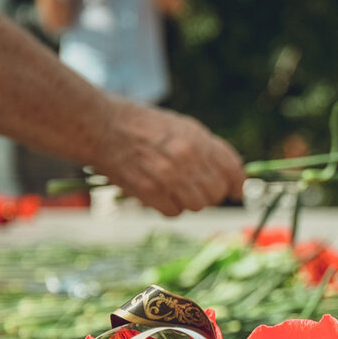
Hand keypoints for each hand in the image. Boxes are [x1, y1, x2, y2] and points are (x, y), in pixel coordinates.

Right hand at [92, 100, 245, 215]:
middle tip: (193, 186)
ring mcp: (168, 176)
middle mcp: (187, 157)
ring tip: (172, 187)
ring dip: (188, 201)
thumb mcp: (181, 126)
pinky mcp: (149, 192)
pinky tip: (157, 192)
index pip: (233, 170)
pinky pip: (174, 212)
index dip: (237, 185)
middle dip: (208, 193)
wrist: (101, 126)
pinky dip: (168, 207)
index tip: (234, 191)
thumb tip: (231, 177)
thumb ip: (207, 150)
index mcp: (198, 139)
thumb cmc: (142, 125)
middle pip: (216, 193)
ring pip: (197, 205)